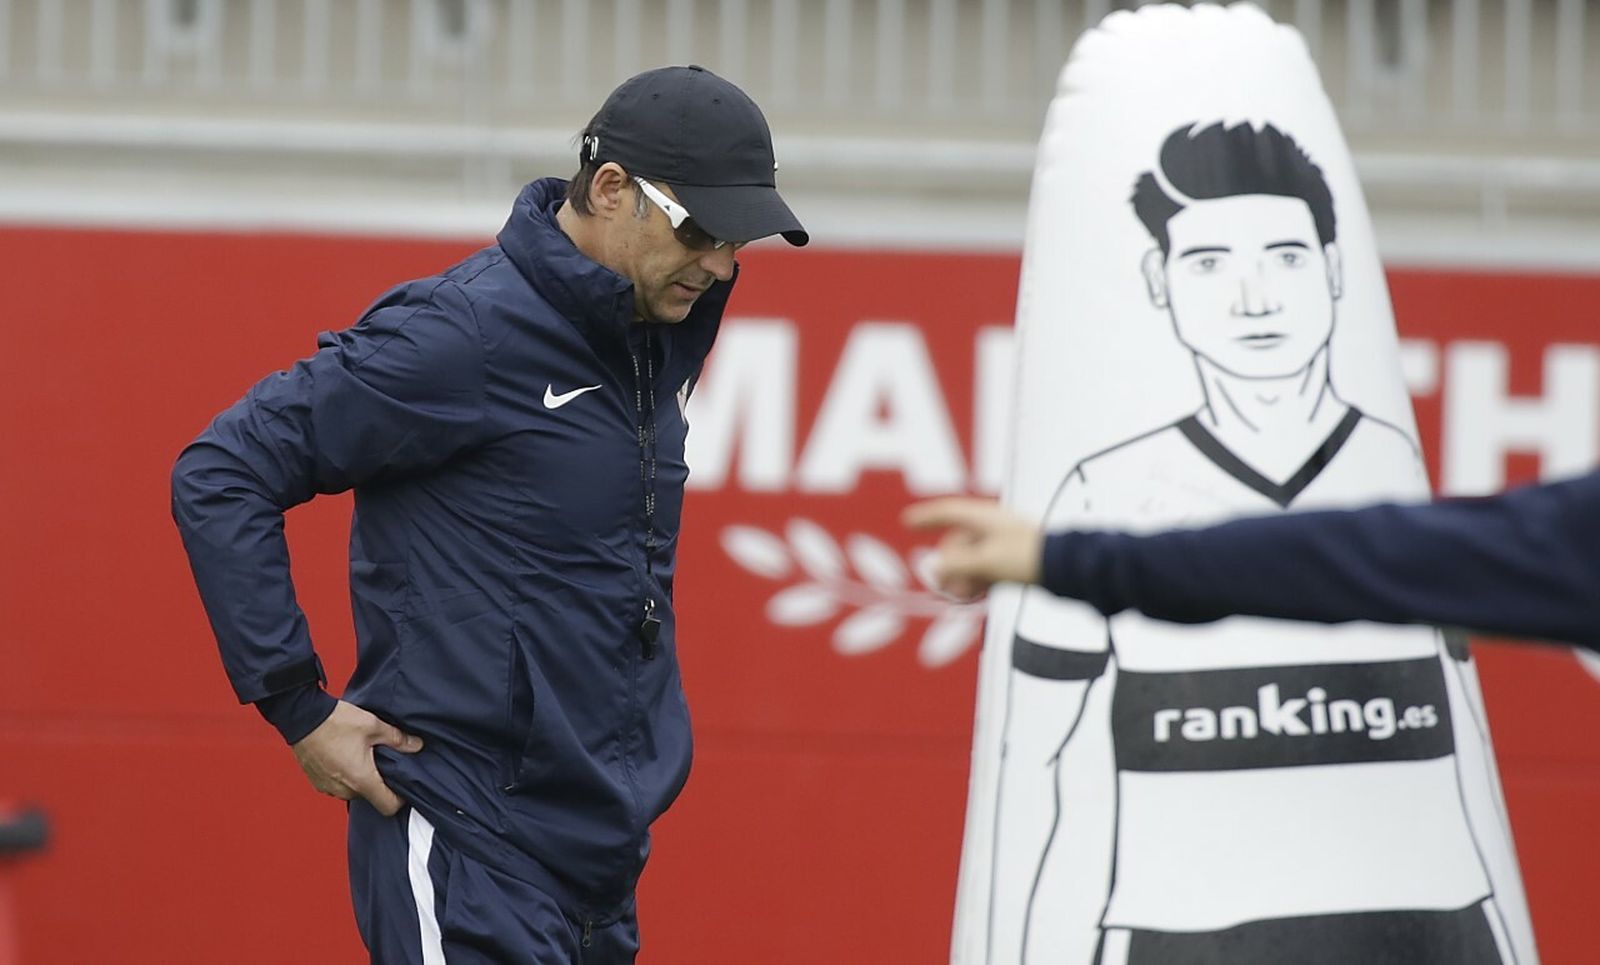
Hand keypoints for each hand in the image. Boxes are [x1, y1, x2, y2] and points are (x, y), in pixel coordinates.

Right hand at [291, 700, 422, 815]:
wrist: (302, 716)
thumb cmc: (335, 722)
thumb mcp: (374, 726)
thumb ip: (398, 739)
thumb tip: (416, 745)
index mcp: (361, 780)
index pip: (388, 807)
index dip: (399, 799)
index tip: (401, 785)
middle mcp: (343, 790)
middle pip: (371, 797)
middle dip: (378, 782)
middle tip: (381, 760)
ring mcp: (328, 788)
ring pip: (353, 791)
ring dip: (359, 779)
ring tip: (361, 755)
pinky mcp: (317, 782)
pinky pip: (337, 786)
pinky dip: (344, 776)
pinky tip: (345, 756)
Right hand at [902, 498, 1044, 601]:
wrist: (1065, 568)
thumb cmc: (1027, 557)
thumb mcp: (985, 561)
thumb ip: (955, 565)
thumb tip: (930, 567)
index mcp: (985, 518)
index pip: (948, 512)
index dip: (926, 518)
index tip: (907, 522)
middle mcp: (992, 528)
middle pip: (957, 542)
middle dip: (948, 564)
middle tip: (945, 585)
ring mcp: (1003, 545)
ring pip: (970, 560)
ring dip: (961, 577)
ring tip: (963, 595)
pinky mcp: (1012, 562)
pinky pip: (984, 569)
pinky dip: (976, 581)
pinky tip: (975, 595)